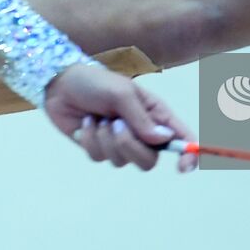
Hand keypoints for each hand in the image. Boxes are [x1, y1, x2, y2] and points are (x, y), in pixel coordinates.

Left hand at [43, 63, 198, 172]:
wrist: (61, 84)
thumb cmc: (96, 81)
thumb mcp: (121, 93)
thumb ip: (142, 118)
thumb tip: (164, 140)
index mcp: (155, 114)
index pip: (180, 137)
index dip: (188, 155)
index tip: (184, 167)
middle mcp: (141, 131)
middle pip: (149, 160)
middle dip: (130, 146)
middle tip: (116, 124)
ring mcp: (120, 142)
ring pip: (122, 161)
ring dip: (106, 139)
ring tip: (98, 117)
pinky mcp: (99, 148)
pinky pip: (99, 158)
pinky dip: (90, 139)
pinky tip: (85, 122)